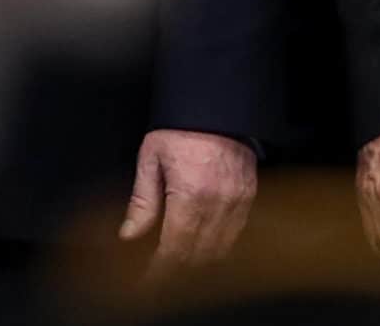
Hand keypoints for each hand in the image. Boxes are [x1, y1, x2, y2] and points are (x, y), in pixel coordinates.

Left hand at [120, 128, 256, 277]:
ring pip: (220, 247)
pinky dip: (220, 243)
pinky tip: (205, 243)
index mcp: (191, 195)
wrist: (217, 100)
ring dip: (199, 258)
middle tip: (160, 270)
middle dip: (177, 267)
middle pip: (198, 253)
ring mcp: (238, 199)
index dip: (160, 270)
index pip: (175, 248)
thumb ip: (142, 201)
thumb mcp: (151, 159)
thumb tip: (130, 233)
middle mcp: (219, 201)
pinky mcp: (250, 193)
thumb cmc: (183, 124)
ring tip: (180, 259)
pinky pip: (237, 231)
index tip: (148, 278)